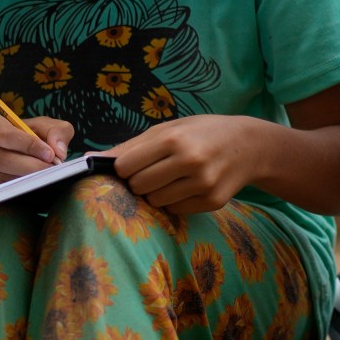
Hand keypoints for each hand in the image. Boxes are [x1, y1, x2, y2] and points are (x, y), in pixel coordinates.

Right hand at [0, 112, 73, 189]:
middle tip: (51, 170)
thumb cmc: (24, 135)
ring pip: (0, 178)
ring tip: (44, 177)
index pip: (5, 136)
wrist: (8, 149)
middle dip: (31, 166)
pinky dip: (16, 190)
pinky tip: (29, 185)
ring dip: (26, 179)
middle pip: (2, 159)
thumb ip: (56, 131)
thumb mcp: (42, 126)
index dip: (30, 146)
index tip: (50, 155)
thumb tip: (58, 151)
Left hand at [109, 116, 265, 213]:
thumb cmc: (201, 133)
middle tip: (155, 171)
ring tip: (173, 178)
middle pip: (138, 186)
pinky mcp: (212, 202)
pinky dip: (175, 201)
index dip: (125, 167)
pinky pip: (175, 210)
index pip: (126, 166)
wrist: (249, 145)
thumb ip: (130, 146)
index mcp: (174, 139)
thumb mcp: (168, 129)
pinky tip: (188, 187)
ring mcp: (203, 184)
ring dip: (156, 193)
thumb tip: (90, 160)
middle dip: (140, 181)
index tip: (134, 164)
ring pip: (155, 201)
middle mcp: (190, 161)